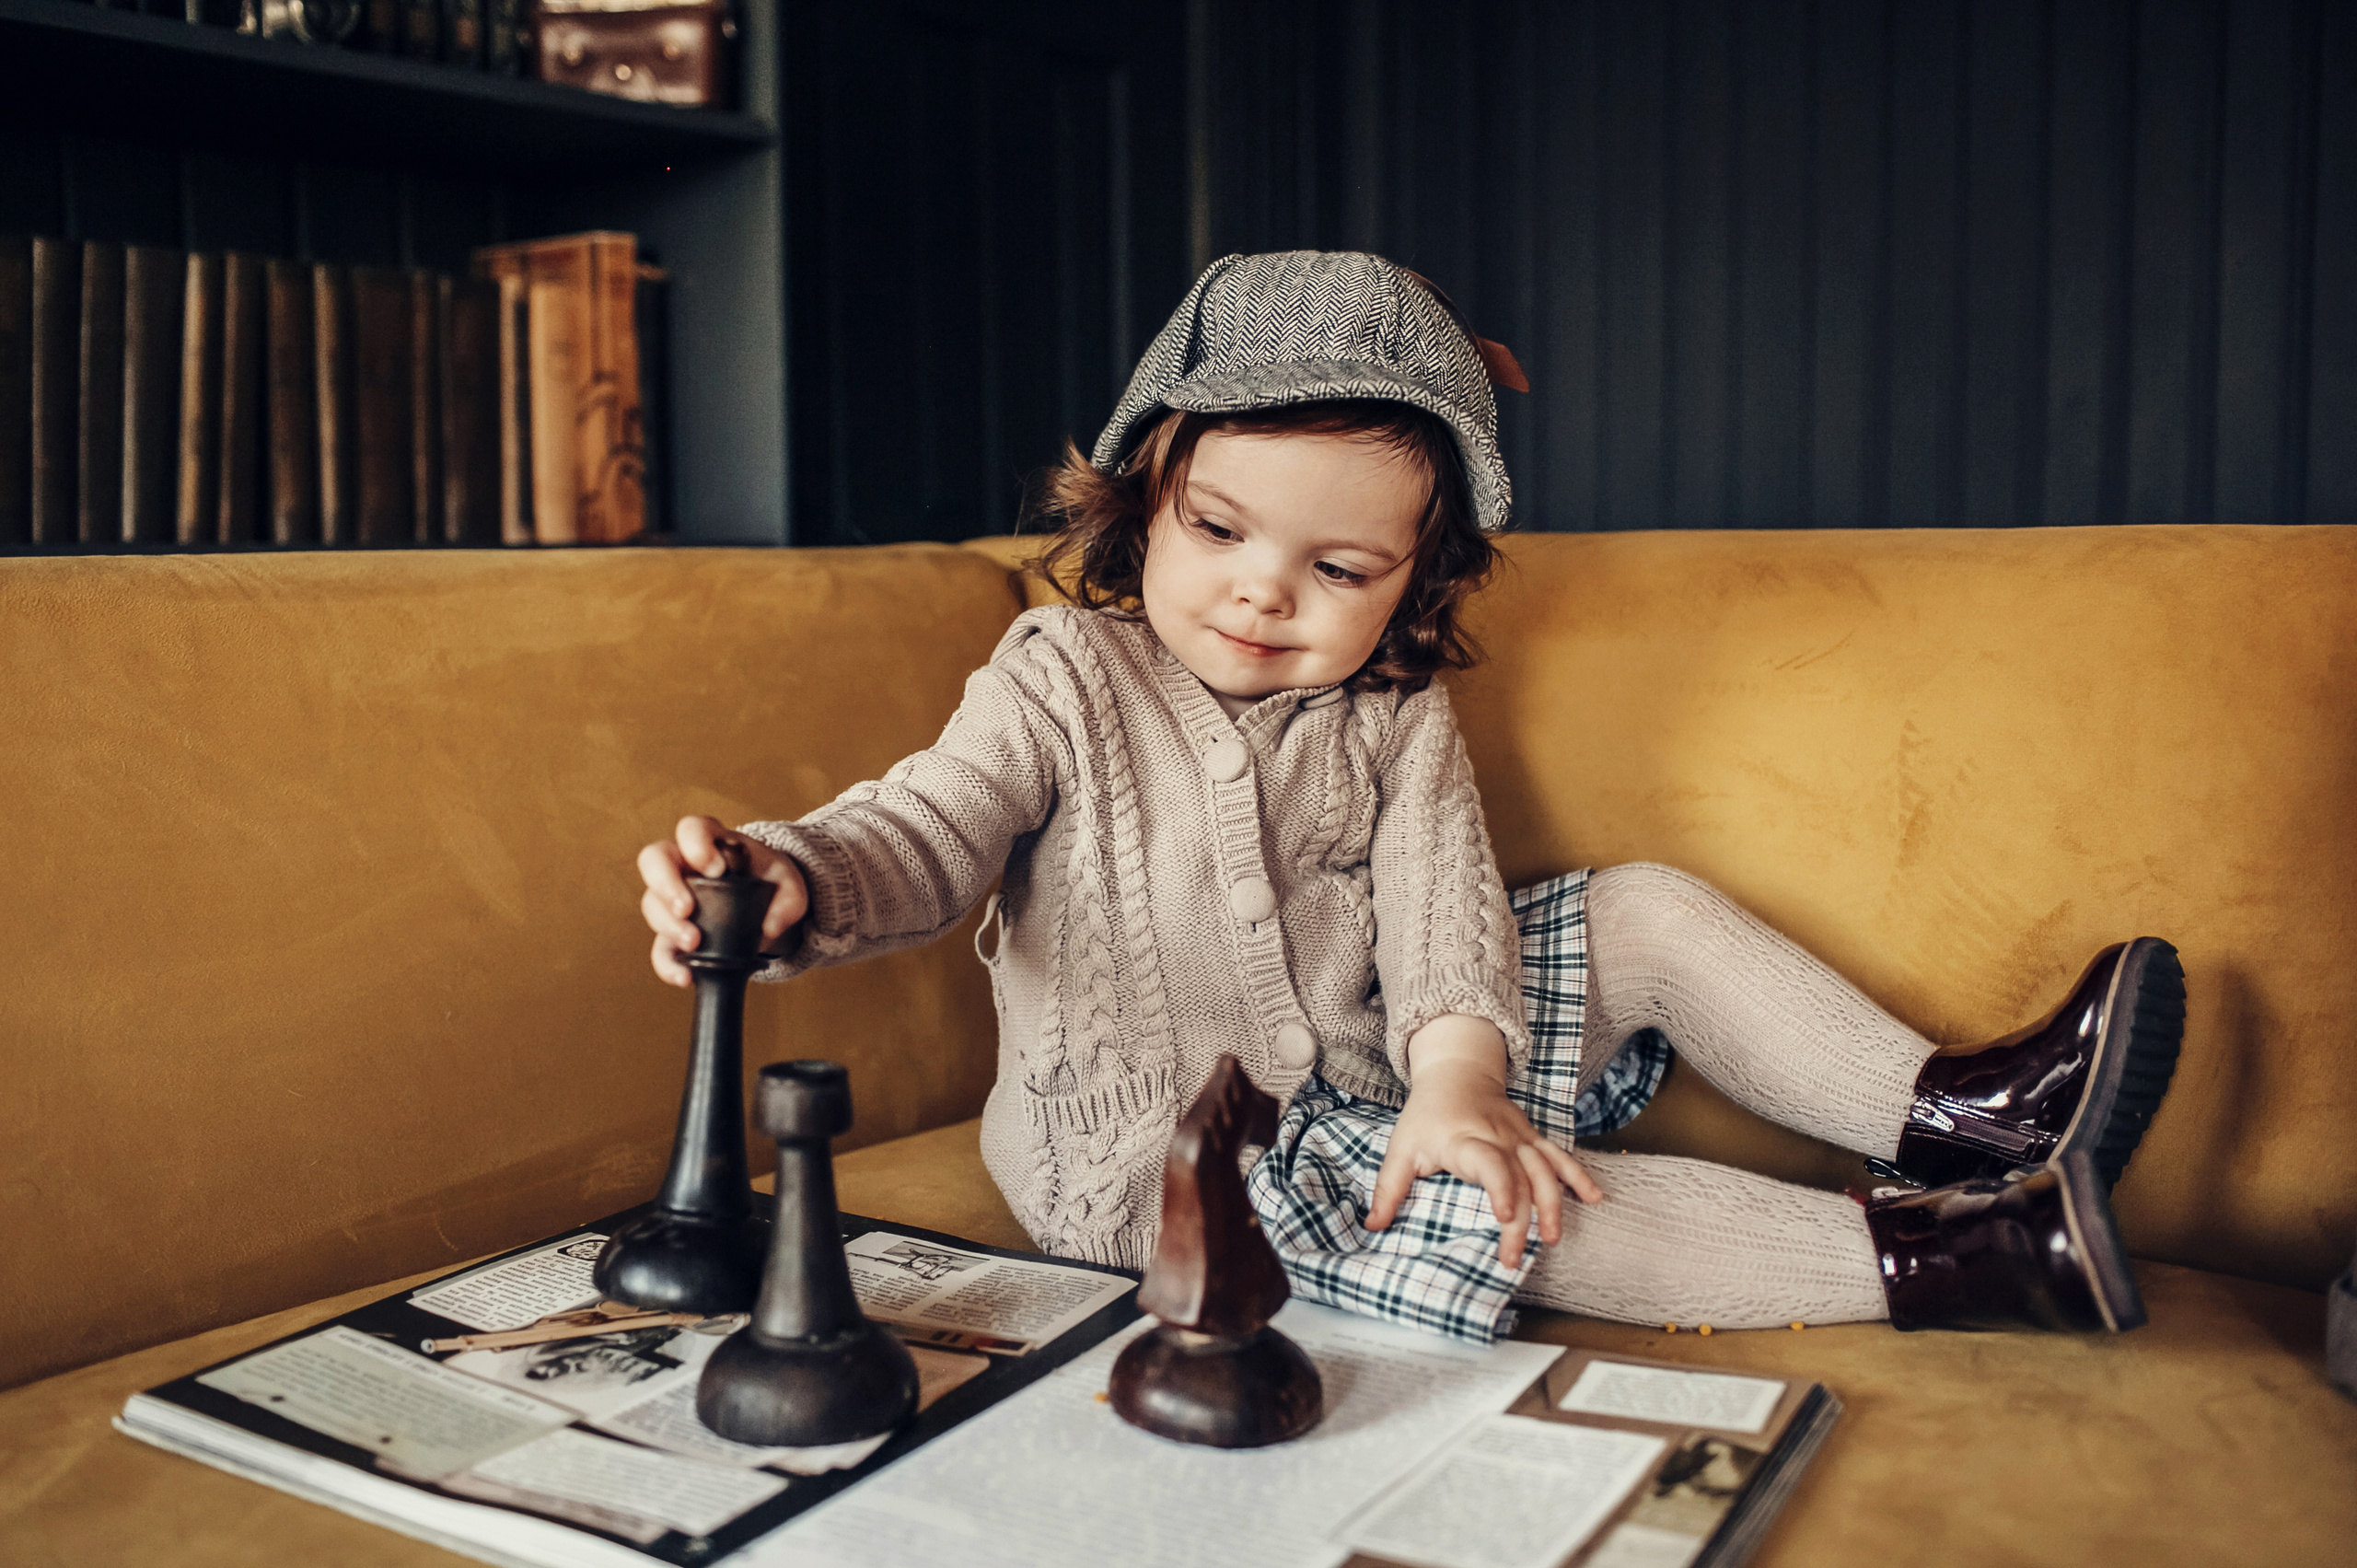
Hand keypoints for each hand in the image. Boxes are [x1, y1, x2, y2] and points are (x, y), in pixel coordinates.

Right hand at [636, 815, 807, 987]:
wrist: (769, 906)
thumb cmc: (773, 882)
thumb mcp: (791, 884)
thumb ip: (789, 901)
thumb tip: (769, 927)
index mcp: (712, 841)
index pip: (691, 829)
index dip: (695, 844)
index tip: (715, 868)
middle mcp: (684, 865)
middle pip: (654, 860)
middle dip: (666, 885)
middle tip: (686, 908)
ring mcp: (674, 897)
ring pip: (652, 903)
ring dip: (668, 925)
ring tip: (693, 943)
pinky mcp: (674, 931)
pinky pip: (660, 946)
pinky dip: (668, 963)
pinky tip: (684, 975)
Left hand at [1366, 1014, 1603, 1269]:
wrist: (1457, 1070)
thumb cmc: (1426, 1115)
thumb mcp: (1401, 1147)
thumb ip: (1388, 1188)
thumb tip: (1373, 1226)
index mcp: (1464, 1140)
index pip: (1488, 1163)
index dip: (1500, 1187)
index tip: (1505, 1214)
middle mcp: (1498, 1138)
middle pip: (1519, 1179)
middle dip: (1522, 1220)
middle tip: (1513, 1258)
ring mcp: (1519, 1137)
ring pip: (1545, 1170)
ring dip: (1553, 1204)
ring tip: (1552, 1237)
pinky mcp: (1532, 1138)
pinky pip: (1559, 1156)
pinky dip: (1578, 1177)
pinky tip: (1594, 1199)